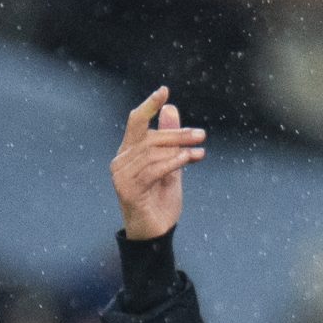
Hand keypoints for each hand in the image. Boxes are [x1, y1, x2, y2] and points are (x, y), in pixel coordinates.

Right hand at [110, 86, 206, 239]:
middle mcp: (121, 160)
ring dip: (179, 149)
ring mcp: (122, 176)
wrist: (155, 232)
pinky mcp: (128, 190)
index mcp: (129, 151)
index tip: (165, 91)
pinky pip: (153, 170)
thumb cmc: (160, 199)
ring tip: (199, 151)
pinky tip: (188, 159)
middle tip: (201, 134)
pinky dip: (172, 162)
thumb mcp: (171, 164)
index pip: (136, 121)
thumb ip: (171, 139)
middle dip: (177, 134)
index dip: (149, 105)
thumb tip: (171, 108)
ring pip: (152, 152)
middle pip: (149, 136)